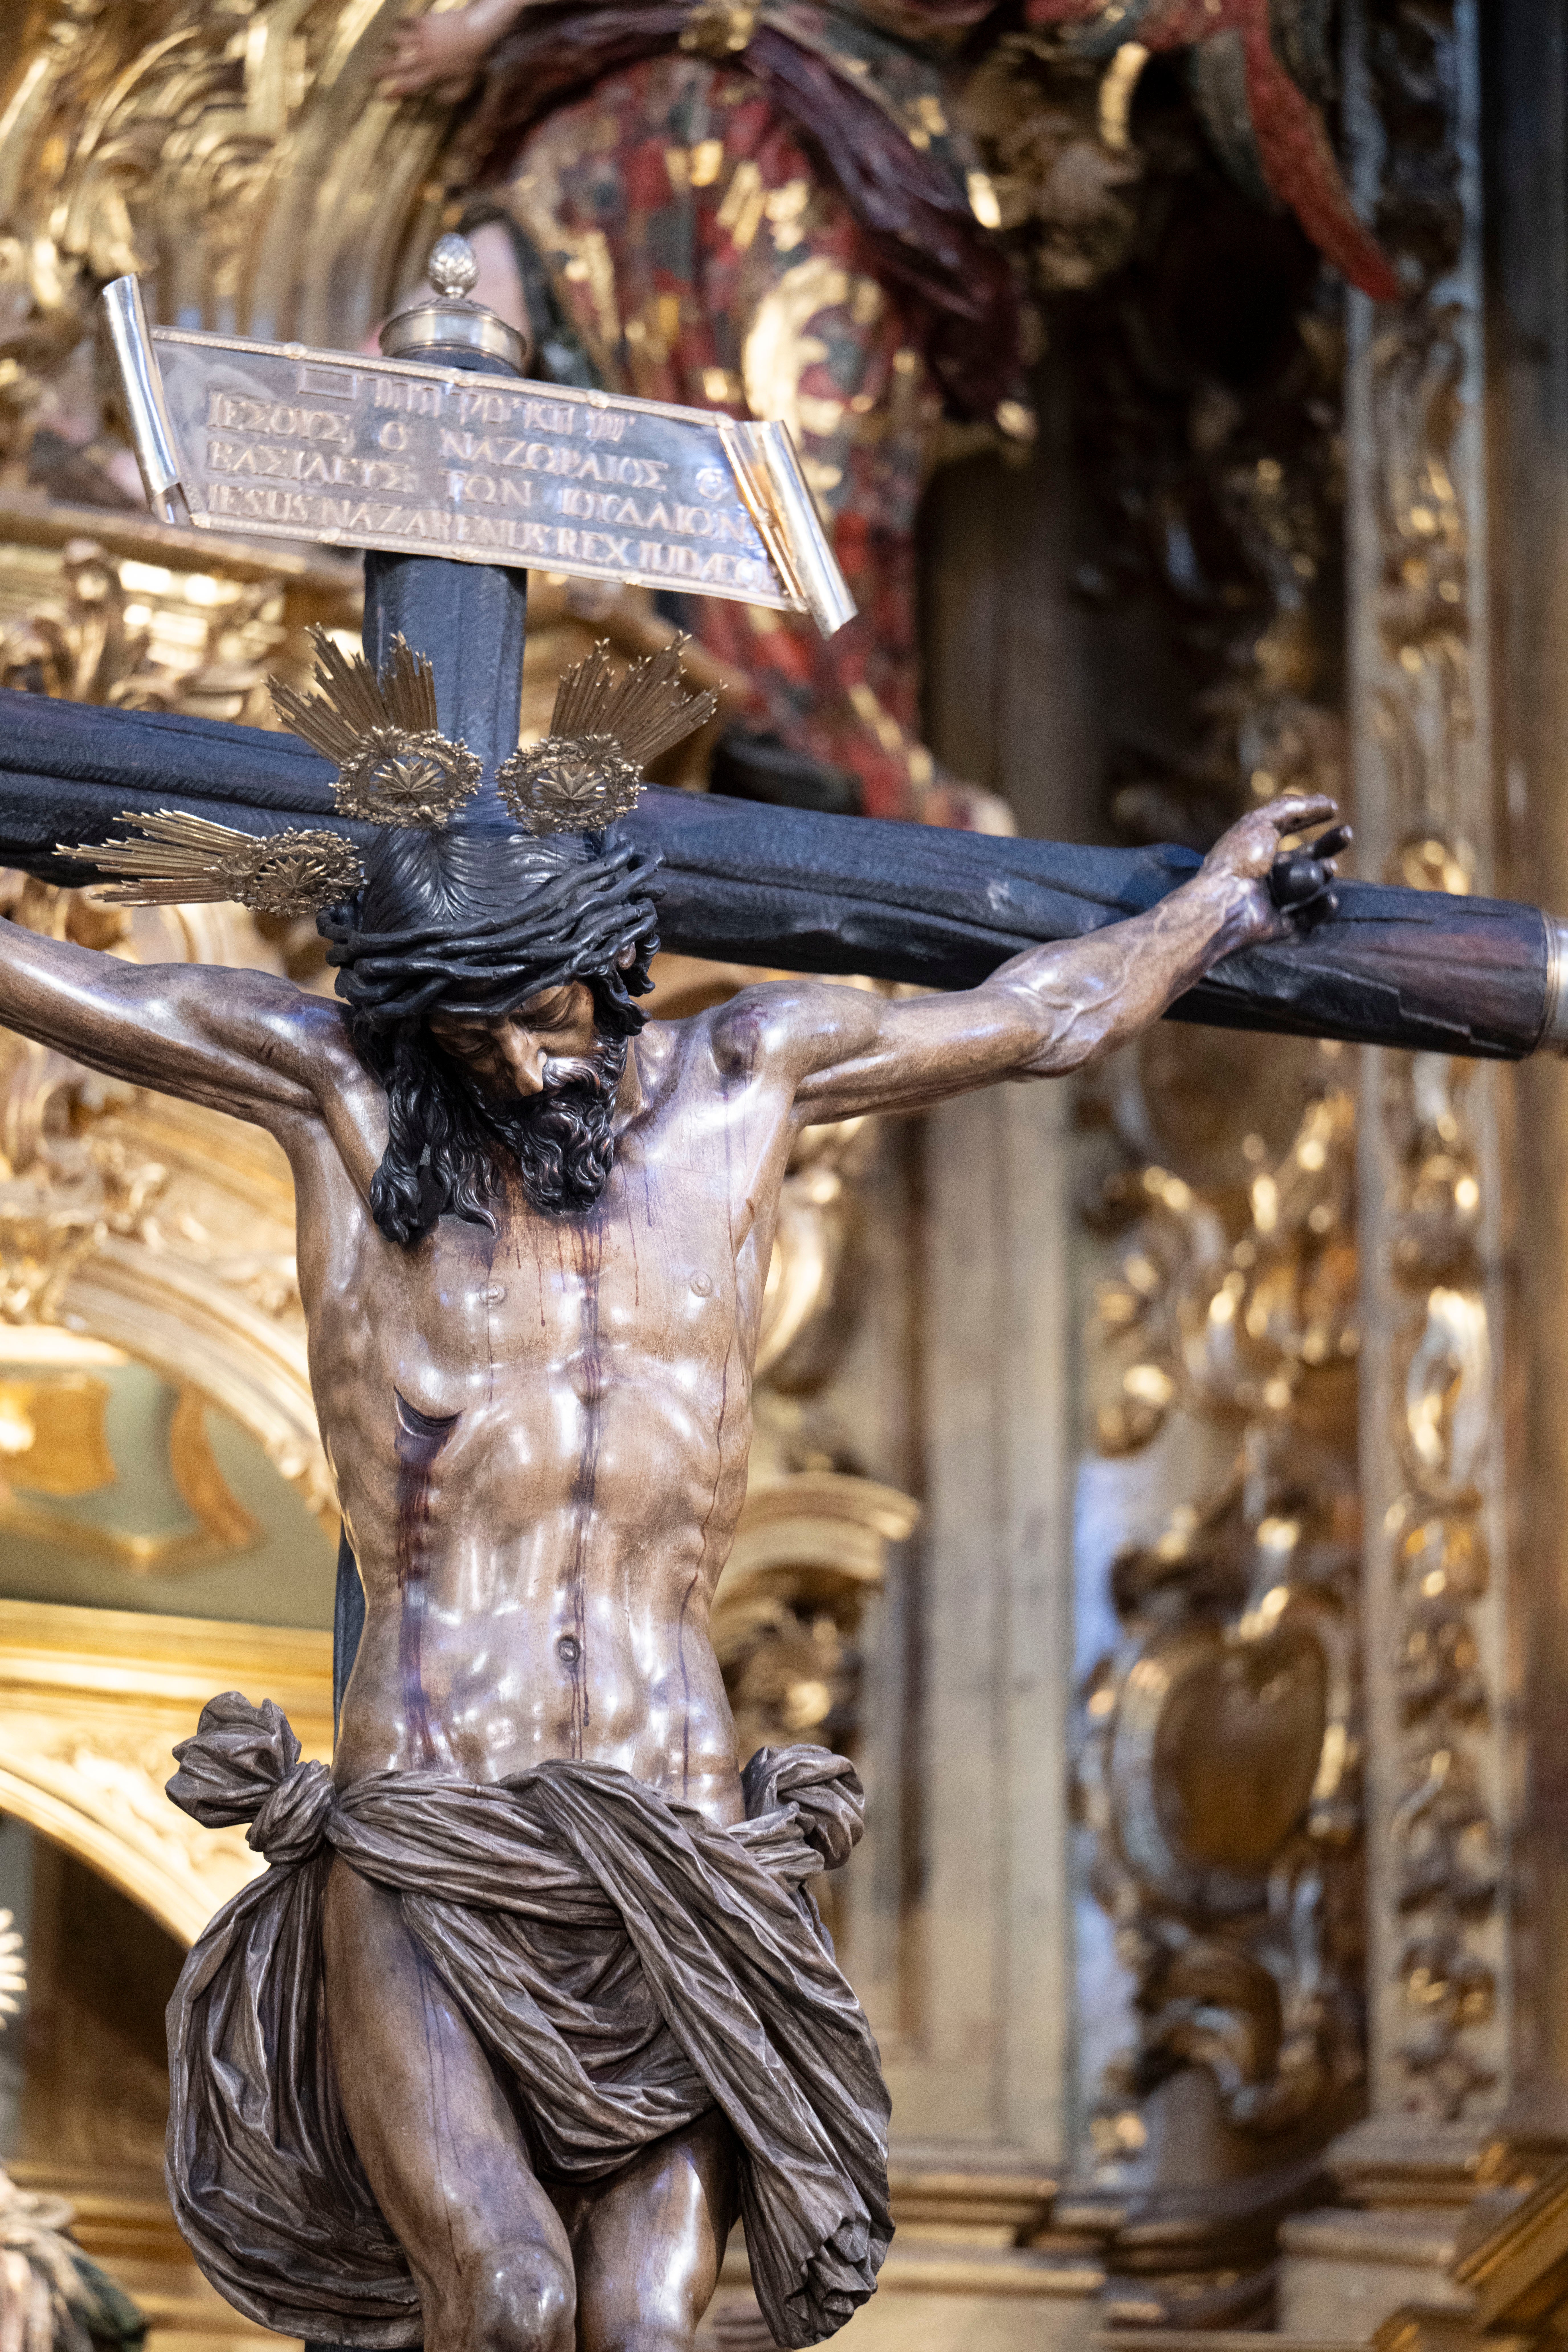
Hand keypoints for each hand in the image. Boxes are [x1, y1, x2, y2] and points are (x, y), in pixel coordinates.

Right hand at [376, 6, 500, 99]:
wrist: (478, 32)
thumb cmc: (474, 60)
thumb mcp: (465, 85)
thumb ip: (450, 96)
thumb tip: (435, 100)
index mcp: (432, 75)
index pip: (408, 87)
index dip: (394, 93)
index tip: (384, 97)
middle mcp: (422, 58)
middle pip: (395, 66)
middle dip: (381, 71)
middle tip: (371, 74)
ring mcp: (421, 38)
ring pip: (395, 41)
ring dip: (387, 44)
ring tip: (383, 45)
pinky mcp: (423, 22)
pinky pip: (406, 21)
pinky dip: (400, 23)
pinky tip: (398, 24)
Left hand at [1200, 794, 1345, 945]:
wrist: (1224, 902)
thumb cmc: (1239, 859)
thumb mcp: (1261, 822)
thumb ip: (1291, 808)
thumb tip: (1327, 802)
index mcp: (1254, 845)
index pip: (1287, 827)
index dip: (1309, 816)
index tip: (1334, 809)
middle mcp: (1262, 871)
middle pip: (1303, 856)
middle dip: (1326, 844)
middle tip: (1347, 834)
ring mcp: (1268, 898)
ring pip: (1306, 885)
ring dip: (1322, 873)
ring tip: (1329, 867)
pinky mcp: (1274, 924)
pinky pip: (1303, 917)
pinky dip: (1319, 908)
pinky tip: (1331, 898)